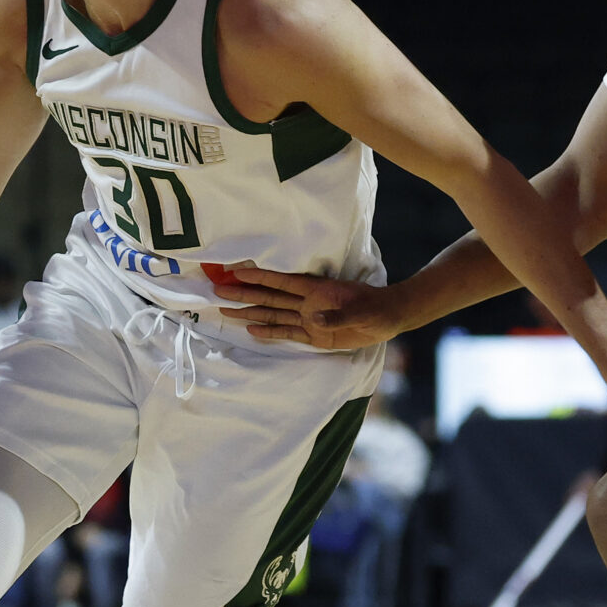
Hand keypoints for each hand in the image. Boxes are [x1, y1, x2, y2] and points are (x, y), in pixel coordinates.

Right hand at [218, 263, 408, 349]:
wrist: (388, 319)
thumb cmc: (376, 309)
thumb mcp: (361, 311)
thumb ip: (338, 315)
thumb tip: (315, 319)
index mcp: (316, 291)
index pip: (280, 282)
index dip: (258, 276)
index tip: (235, 271)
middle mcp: (306, 303)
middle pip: (268, 297)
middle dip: (243, 293)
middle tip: (217, 290)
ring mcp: (308, 319)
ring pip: (272, 313)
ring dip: (249, 311)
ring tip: (226, 308)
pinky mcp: (314, 336)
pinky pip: (286, 333)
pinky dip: (268, 331)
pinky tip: (251, 328)